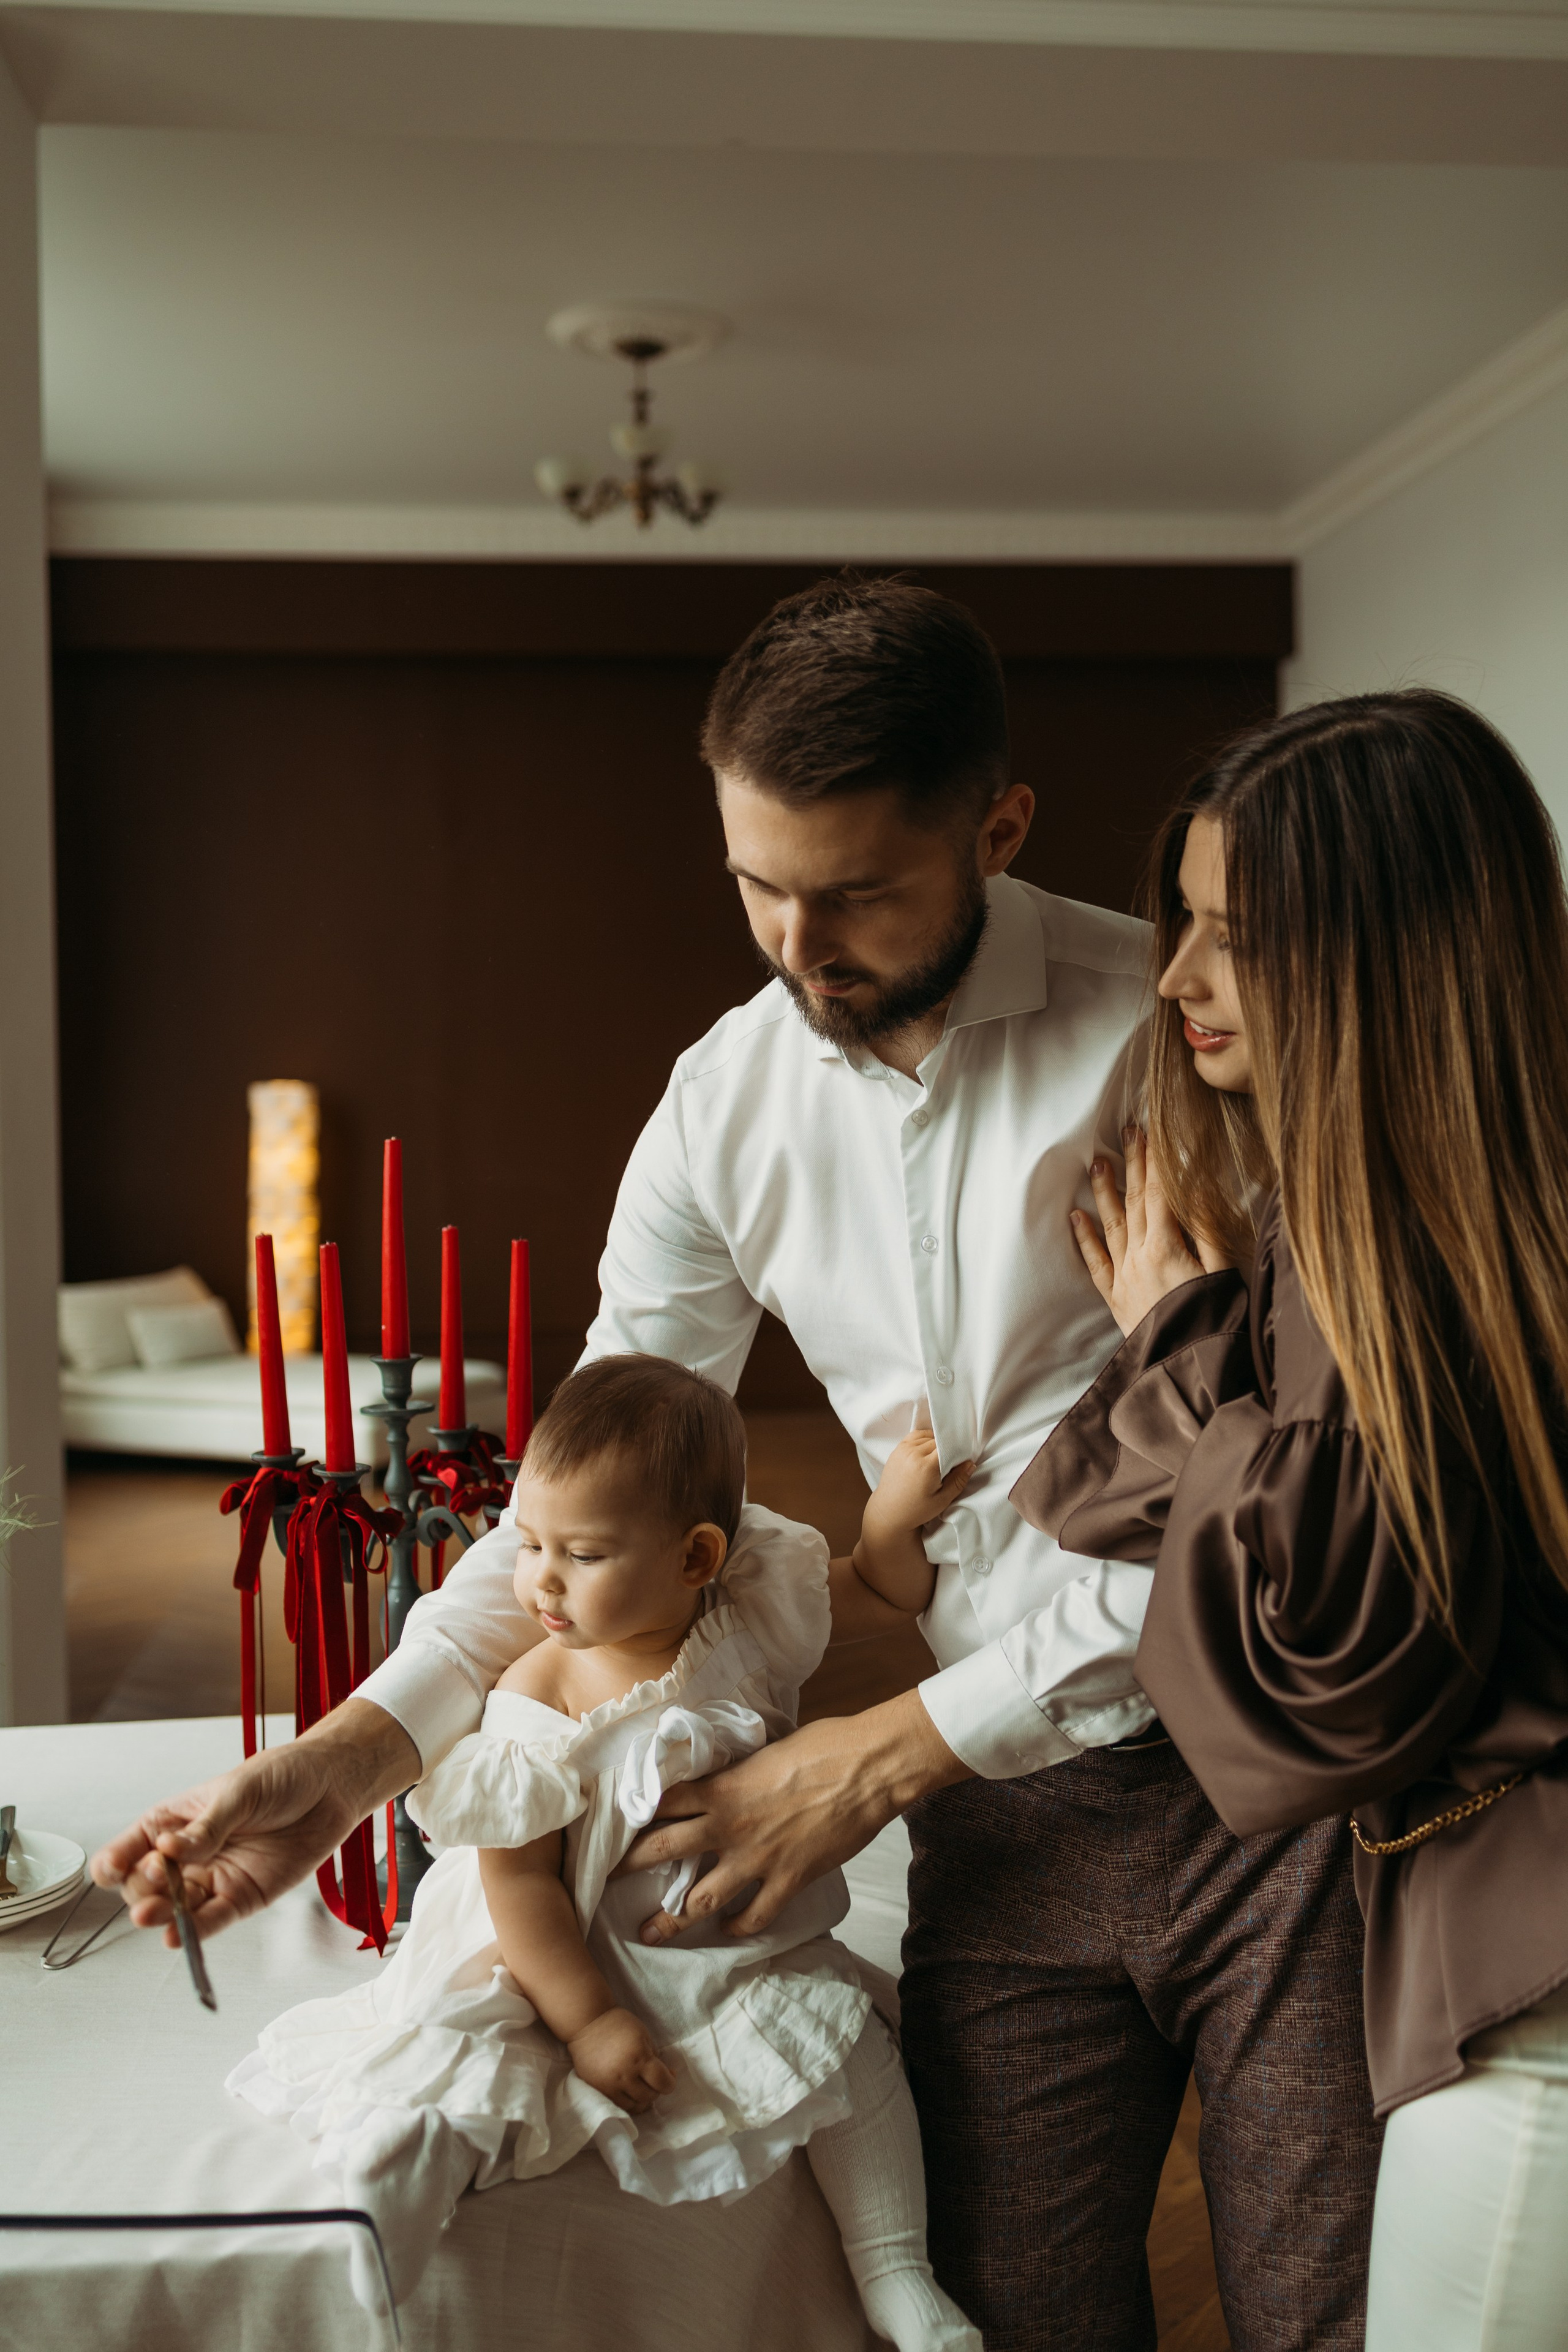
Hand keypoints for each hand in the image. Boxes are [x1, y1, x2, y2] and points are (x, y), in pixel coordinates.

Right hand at [89, 1698, 418, 1947]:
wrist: (330, 1788)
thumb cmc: (281, 1778)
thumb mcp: (240, 1791)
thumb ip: (207, 1826)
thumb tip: (170, 1849)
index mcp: (174, 1822)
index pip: (131, 1848)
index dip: (116, 1861)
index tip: (112, 1869)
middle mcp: (188, 1856)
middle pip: (145, 1885)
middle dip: (143, 1886)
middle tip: (156, 1875)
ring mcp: (212, 1879)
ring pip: (174, 1907)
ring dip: (160, 1914)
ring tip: (151, 1915)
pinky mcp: (240, 1897)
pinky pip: (211, 1920)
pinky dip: (193, 1931)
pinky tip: (175, 1937)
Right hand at [567, 2007, 676, 2114]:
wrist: (586, 2024)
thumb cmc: (619, 2024)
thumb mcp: (644, 2034)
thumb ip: (654, 2055)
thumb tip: (664, 2074)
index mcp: (639, 2057)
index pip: (662, 2082)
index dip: (670, 2082)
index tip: (670, 2076)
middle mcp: (625, 2074)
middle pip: (649, 2096)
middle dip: (656, 2089)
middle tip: (654, 2080)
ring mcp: (610, 2085)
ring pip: (634, 2106)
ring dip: (642, 2099)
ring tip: (641, 2087)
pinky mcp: (598, 2089)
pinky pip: (617, 2105)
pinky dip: (627, 2101)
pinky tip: (629, 2091)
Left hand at [618, 1689, 969, 1945]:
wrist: (867, 1767)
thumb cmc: (822, 1746)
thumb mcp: (765, 1751)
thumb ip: (738, 1773)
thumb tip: (727, 1779)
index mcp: (721, 1787)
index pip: (662, 1800)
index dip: (634, 1813)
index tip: (615, 1824)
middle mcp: (729, 1825)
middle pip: (662, 1849)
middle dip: (629, 1867)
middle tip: (605, 1880)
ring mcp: (757, 1857)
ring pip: (700, 1897)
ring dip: (672, 1918)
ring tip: (651, 1932)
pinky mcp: (788, 1879)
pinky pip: (753, 1915)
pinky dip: (737, 1927)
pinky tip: (728, 1930)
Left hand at [863, 1431, 973, 1541]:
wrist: (889, 1512)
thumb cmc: (916, 1510)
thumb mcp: (942, 1500)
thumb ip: (958, 1480)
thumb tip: (970, 1463)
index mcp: (926, 1466)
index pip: (948, 1446)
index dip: (958, 1452)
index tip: (961, 1461)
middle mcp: (913, 1453)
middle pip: (939, 1441)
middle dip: (947, 1449)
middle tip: (949, 1466)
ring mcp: (903, 1450)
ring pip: (928, 1436)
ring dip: (936, 1444)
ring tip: (937, 1461)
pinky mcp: (897, 1449)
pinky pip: (916, 1435)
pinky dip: (924, 1439)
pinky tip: (928, 1452)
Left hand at [1071, 1127, 1231, 1337]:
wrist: (1189, 1371)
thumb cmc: (1215, 1322)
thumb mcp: (1223, 1272)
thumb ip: (1207, 1230)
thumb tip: (1196, 1188)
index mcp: (1165, 1248)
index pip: (1158, 1192)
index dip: (1155, 1159)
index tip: (1153, 1130)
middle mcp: (1138, 1258)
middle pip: (1134, 1201)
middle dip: (1132, 1163)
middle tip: (1126, 1130)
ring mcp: (1123, 1279)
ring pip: (1110, 1225)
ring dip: (1104, 1191)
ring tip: (1098, 1161)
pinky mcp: (1116, 1300)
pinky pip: (1095, 1263)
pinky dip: (1084, 1238)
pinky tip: (1076, 1216)